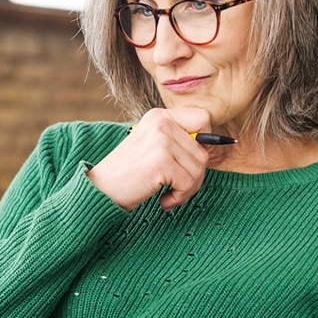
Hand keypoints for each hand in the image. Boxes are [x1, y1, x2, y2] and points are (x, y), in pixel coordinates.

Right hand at [87, 108, 212, 211]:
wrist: (99, 190)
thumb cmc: (128, 174)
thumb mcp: (153, 147)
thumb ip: (178, 141)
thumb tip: (218, 143)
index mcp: (159, 116)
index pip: (203, 118)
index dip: (205, 142)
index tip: (191, 162)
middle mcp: (161, 122)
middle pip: (203, 151)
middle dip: (194, 176)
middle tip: (177, 189)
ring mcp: (161, 140)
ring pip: (199, 169)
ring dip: (187, 190)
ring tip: (169, 195)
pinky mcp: (161, 161)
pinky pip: (189, 183)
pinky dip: (179, 198)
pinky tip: (164, 201)